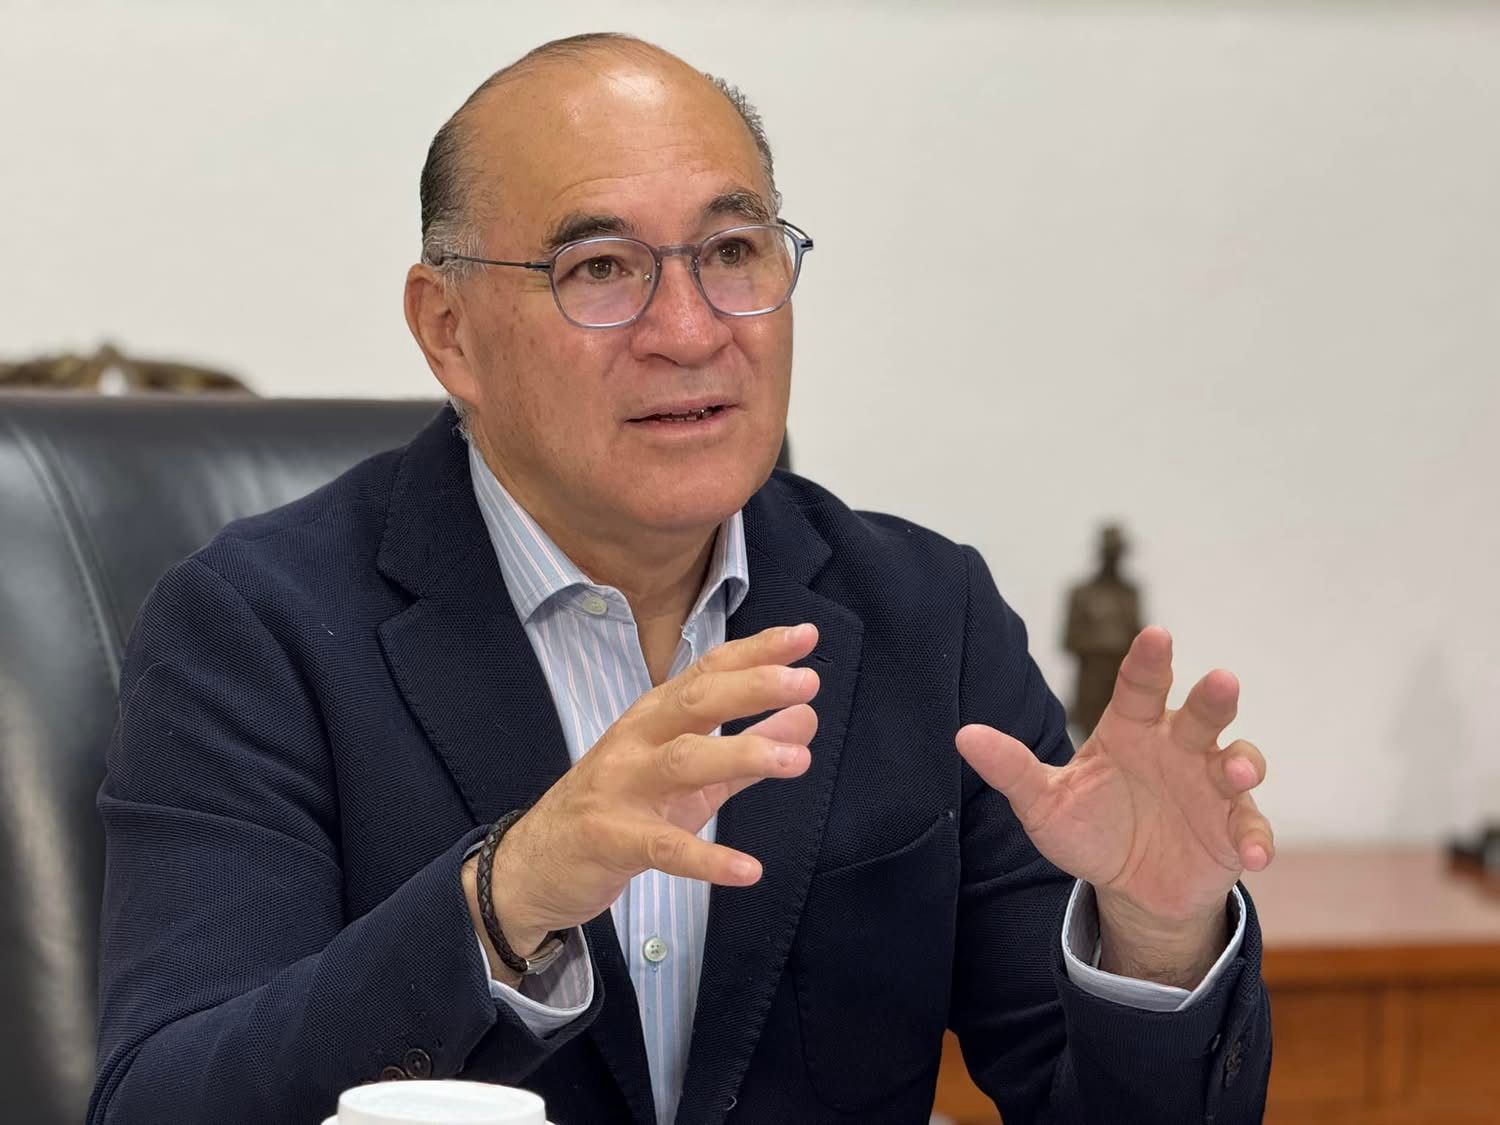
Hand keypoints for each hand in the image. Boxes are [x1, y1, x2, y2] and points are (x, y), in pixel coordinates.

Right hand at [464, 623, 820, 968]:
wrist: (534, 864)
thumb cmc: (619, 809)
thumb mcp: (689, 777)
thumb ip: (747, 748)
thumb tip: (806, 715)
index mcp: (654, 717)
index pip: (708, 672)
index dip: (756, 652)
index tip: (805, 637)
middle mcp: (636, 740)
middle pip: (695, 701)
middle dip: (751, 688)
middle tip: (807, 681)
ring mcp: (620, 787)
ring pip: (683, 761)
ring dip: (741, 754)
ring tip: (798, 760)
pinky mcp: (612, 839)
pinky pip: (665, 848)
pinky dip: (708, 859)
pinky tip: (749, 869)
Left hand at [955, 627, 1271, 983]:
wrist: (1128, 888)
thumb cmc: (1088, 830)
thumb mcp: (1044, 804)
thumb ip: (1011, 769)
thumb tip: (963, 736)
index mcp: (1132, 730)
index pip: (1140, 687)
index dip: (1150, 661)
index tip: (1157, 635)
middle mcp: (1177, 747)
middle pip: (1201, 713)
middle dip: (1213, 697)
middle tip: (1222, 680)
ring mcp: (1212, 786)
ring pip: (1237, 759)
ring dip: (1242, 762)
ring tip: (1234, 772)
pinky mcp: (1234, 829)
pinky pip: (1252, 826)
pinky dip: (1257, 836)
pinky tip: (1254, 854)